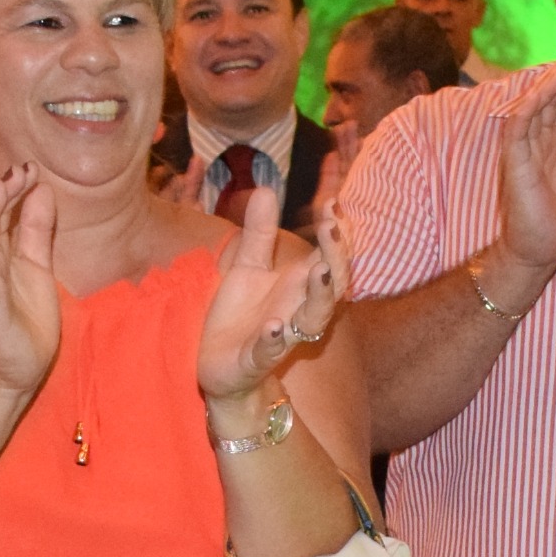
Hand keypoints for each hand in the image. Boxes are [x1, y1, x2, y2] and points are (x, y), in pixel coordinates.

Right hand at [0, 162, 63, 397]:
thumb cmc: (25, 319)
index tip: (31, 167)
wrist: (20, 368)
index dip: (14, 189)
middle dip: (3, 192)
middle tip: (20, 169)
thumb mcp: (38, 266)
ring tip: (2, 186)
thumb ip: (37, 230)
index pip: (1, 212)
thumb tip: (43, 190)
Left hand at [196, 186, 347, 406]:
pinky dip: (274, 339)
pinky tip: (275, 325)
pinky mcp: (254, 361)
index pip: (328, 256)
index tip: (333, 202)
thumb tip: (267, 189)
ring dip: (319, 295)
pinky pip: (269, 351)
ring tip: (320, 270)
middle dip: (335, 256)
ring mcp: (280, 337)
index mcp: (298, 286)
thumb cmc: (240, 316)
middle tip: (332, 226)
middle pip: (332, 284)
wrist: (219, 368)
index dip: (336, 232)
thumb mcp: (246, 267)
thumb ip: (259, 233)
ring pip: (313, 318)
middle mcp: (297, 310)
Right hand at [489, 58, 555, 300]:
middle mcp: (535, 142)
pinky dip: (528, 109)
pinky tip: (543, 93)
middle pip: (548, 101)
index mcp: (551, 143)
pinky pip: (518, 129)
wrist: (541, 252)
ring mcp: (522, 151)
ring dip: (549, 88)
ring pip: (532, 109)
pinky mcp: (514, 164)